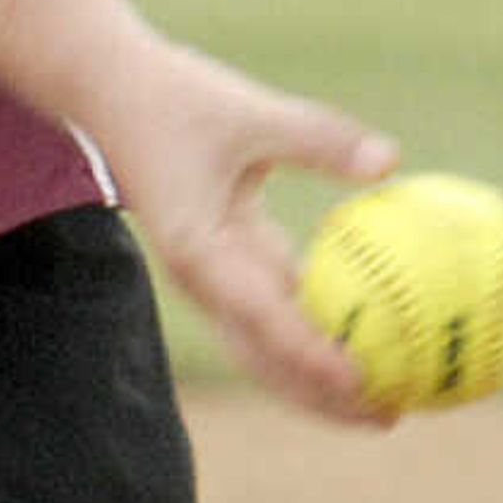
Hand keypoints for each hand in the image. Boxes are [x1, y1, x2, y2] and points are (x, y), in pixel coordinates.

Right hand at [90, 29, 400, 424]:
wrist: (111, 88)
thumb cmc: (177, 97)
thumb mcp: (251, 110)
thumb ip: (320, 137)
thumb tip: (391, 161)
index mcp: (201, 254)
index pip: (265, 322)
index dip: (315, 359)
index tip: (365, 382)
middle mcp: (204, 280)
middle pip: (266, 361)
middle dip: (323, 398)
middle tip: (391, 414)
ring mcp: (211, 275)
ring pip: (269, 344)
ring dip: (319, 376)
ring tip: (386, 395)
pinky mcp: (223, 258)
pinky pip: (275, 307)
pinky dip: (315, 327)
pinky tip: (365, 327)